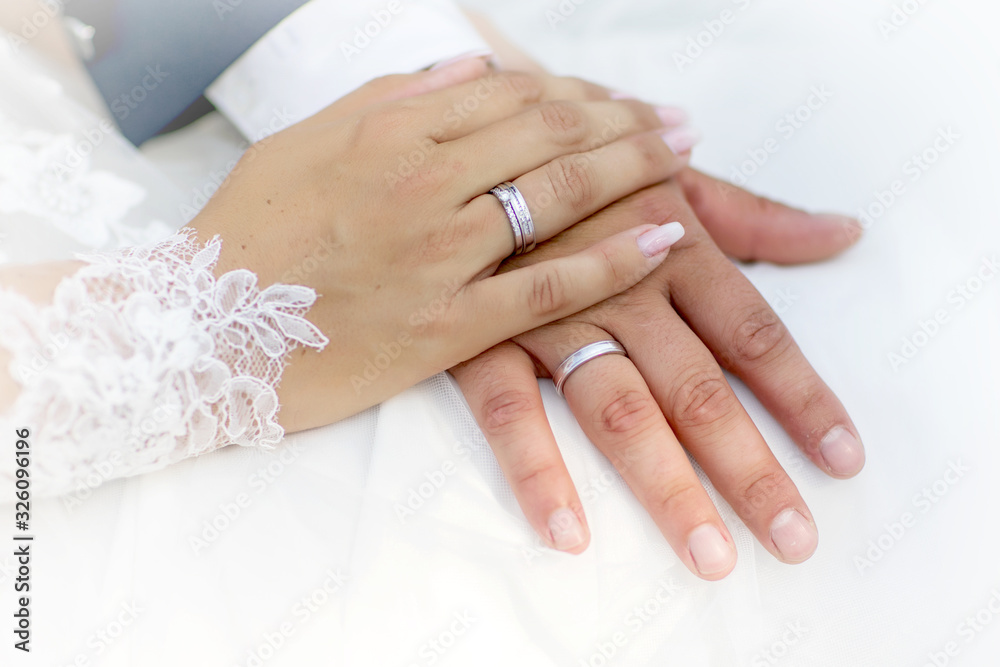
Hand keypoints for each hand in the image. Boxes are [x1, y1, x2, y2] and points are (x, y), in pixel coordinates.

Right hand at [189, 62, 694, 430]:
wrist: (199, 334)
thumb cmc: (248, 235)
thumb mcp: (303, 142)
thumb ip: (388, 98)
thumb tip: (467, 67)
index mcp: (385, 129)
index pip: (510, 95)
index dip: (578, 94)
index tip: (621, 100)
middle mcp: (420, 179)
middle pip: (549, 134)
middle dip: (624, 122)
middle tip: (676, 123)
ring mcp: (437, 253)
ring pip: (558, 195)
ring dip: (633, 170)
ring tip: (682, 160)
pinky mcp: (446, 325)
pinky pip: (549, 286)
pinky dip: (613, 258)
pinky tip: (663, 237)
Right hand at [451, 170, 864, 578]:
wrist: (465, 136)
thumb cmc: (583, 163)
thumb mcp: (672, 175)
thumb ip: (756, 216)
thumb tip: (843, 231)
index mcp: (677, 245)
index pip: (754, 334)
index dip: (803, 399)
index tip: (843, 460)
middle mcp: (622, 287)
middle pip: (698, 390)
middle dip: (749, 468)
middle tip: (793, 540)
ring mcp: (550, 316)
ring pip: (618, 410)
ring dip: (666, 486)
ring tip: (710, 556)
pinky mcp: (482, 336)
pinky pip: (509, 409)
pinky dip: (537, 468)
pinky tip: (569, 532)